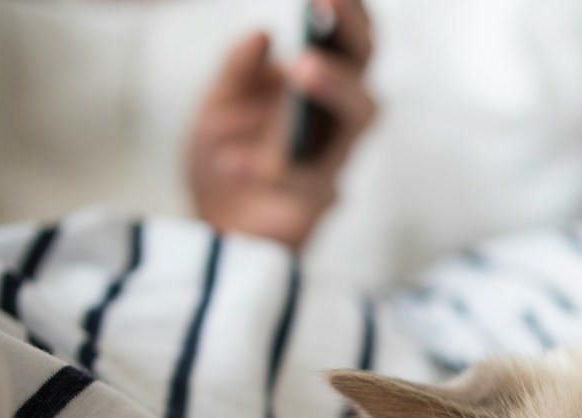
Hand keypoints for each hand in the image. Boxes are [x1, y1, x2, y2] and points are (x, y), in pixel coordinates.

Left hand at [186, 0, 374, 248]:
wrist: (215, 230)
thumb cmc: (226, 163)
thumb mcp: (217, 108)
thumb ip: (236, 72)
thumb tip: (261, 35)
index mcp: (315, 90)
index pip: (346, 44)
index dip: (348, 14)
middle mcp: (334, 120)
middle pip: (366, 61)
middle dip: (350, 32)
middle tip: (323, 1)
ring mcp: (333, 158)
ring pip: (362, 114)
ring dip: (334, 85)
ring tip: (299, 67)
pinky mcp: (321, 200)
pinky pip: (307, 176)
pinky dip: (263, 164)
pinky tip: (232, 161)